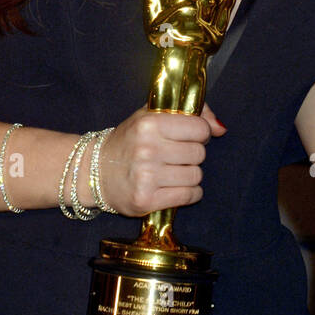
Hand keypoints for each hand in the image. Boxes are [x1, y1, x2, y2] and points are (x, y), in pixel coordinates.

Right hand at [94, 103, 226, 215]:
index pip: (199, 128)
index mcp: (149, 124)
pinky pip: (189, 195)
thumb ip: (190, 114)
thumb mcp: (151, 116)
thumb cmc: (128, 141)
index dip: (199, 133)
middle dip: (193, 155)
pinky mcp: (146, 200)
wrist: (93, 171)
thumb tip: (221, 128)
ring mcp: (146, 176)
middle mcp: (147, 149)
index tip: (190, 137)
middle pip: (199, 153)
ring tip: (172, 172)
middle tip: (177, 156)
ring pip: (196, 175)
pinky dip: (189, 193)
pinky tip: (174, 187)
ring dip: (190, 175)